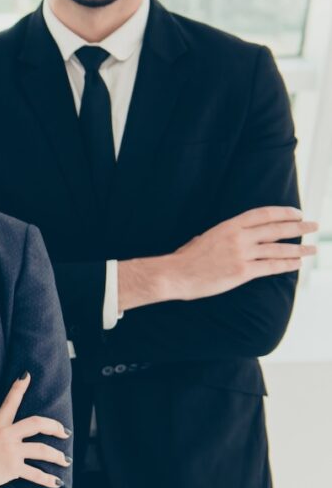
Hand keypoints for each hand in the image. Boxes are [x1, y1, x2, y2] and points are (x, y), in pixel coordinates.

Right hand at [0, 373, 68, 487]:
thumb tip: (11, 443)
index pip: (9, 403)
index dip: (18, 388)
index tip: (26, 376)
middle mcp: (5, 435)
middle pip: (36, 424)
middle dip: (54, 427)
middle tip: (64, 432)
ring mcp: (10, 451)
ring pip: (42, 450)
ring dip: (57, 456)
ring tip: (65, 460)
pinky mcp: (12, 468)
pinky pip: (36, 474)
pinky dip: (49, 480)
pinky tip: (56, 482)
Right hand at [124, 206, 316, 307]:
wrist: (174, 275)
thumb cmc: (184, 259)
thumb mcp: (202, 239)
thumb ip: (220, 237)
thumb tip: (225, 238)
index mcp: (228, 226)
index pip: (263, 214)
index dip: (283, 213)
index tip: (298, 213)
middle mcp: (237, 237)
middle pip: (276, 229)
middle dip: (299, 227)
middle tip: (314, 226)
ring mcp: (241, 254)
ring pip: (277, 249)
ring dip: (299, 249)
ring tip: (312, 249)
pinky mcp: (242, 272)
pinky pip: (270, 267)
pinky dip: (286, 265)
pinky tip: (297, 264)